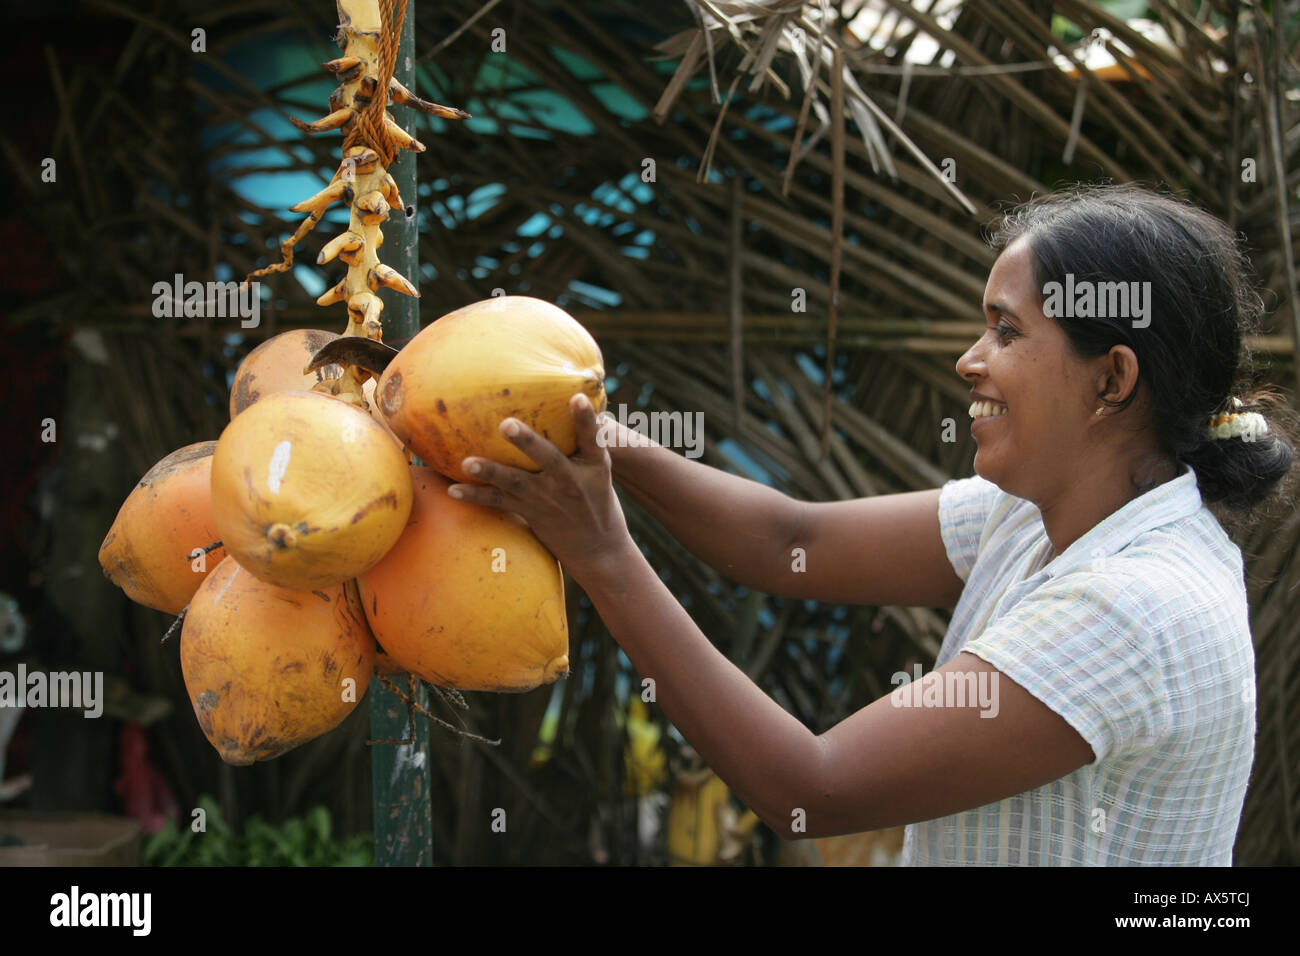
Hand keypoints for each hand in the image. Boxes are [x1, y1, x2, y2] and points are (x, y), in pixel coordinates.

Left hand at [447, 394, 633, 579]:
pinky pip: (499, 502)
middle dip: (527, 442)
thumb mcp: (599, 471)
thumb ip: (582, 443)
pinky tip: (452, 490)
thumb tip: (570, 397)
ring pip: (517, 482)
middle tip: (506, 424)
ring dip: (491, 471)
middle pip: (548, 458)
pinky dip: (475, 495)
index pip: (592, 439)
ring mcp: (549, 499)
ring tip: (468, 462)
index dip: (585, 419)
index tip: (577, 398)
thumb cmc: (598, 500)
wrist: (599, 549)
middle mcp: (571, 482)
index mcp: (594, 466)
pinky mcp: (532, 512)